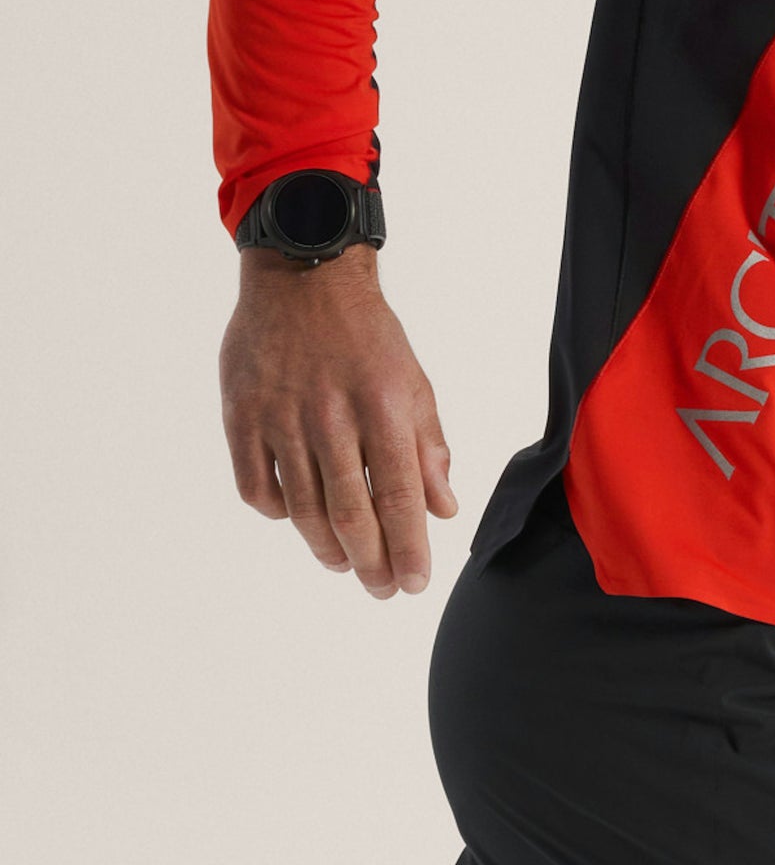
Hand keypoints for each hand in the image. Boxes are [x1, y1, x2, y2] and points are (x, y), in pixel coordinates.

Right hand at [219, 243, 458, 595]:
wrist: (304, 276)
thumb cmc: (367, 334)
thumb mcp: (413, 382)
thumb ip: (428, 447)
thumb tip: (441, 509)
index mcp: (383, 405)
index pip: (398, 496)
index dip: (407, 548)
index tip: (414, 582)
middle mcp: (331, 414)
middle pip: (349, 512)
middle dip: (370, 561)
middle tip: (382, 588)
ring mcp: (281, 416)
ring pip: (302, 507)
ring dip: (325, 547)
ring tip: (344, 564)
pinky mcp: (242, 415)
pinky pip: (256, 485)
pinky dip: (276, 513)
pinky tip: (296, 520)